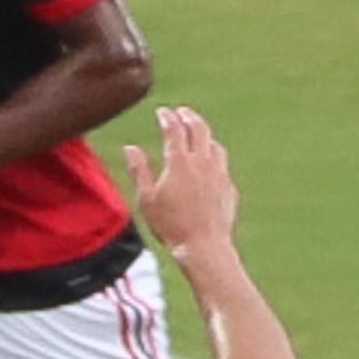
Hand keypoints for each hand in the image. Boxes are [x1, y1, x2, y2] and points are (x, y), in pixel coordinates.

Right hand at [118, 104, 233, 260]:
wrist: (204, 247)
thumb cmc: (171, 226)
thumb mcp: (147, 199)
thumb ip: (139, 170)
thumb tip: (130, 148)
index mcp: (179, 162)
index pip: (174, 129)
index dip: (167, 117)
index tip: (162, 111)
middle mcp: (202, 161)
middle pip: (199, 128)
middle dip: (189, 116)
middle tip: (182, 112)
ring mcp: (219, 173)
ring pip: (213, 143)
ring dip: (204, 133)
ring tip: (197, 132)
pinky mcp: (229, 186)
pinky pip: (222, 162)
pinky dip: (214, 154)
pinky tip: (210, 160)